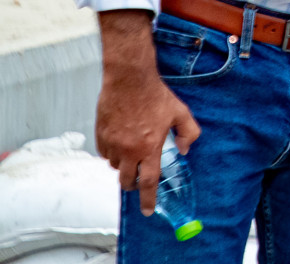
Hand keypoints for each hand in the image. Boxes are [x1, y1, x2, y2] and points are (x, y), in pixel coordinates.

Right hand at [96, 63, 200, 214]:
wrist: (129, 80)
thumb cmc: (155, 95)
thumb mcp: (181, 113)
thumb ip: (189, 133)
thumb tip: (185, 150)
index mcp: (149, 147)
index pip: (149, 182)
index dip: (148, 199)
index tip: (148, 211)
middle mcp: (128, 150)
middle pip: (127, 180)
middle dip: (133, 185)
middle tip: (139, 181)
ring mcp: (112, 143)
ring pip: (114, 166)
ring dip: (123, 166)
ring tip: (133, 154)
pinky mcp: (101, 135)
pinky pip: (104, 153)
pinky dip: (112, 154)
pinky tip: (121, 143)